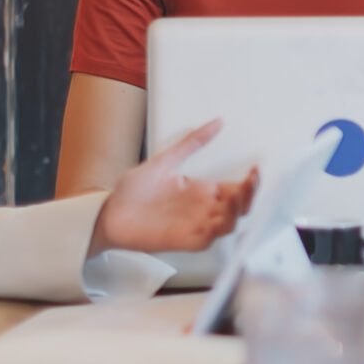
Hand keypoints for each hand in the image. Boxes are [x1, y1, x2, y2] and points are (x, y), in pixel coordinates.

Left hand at [92, 120, 255, 256]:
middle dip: (250, 195)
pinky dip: (216, 231)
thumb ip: (191, 143)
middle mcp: (202, 210)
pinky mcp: (183, 241)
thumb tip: (216, 123)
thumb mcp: (164, 160)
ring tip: (235, 197)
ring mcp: (194, 226)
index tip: (256, 169)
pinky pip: (207, 240)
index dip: (250, 182)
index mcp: (202, 192)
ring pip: (228, 224)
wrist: (107, 213)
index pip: (236, 189)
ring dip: (236, 212)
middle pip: (239, 207)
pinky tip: (218, 218)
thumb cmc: (132, 191)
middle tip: (251, 182)